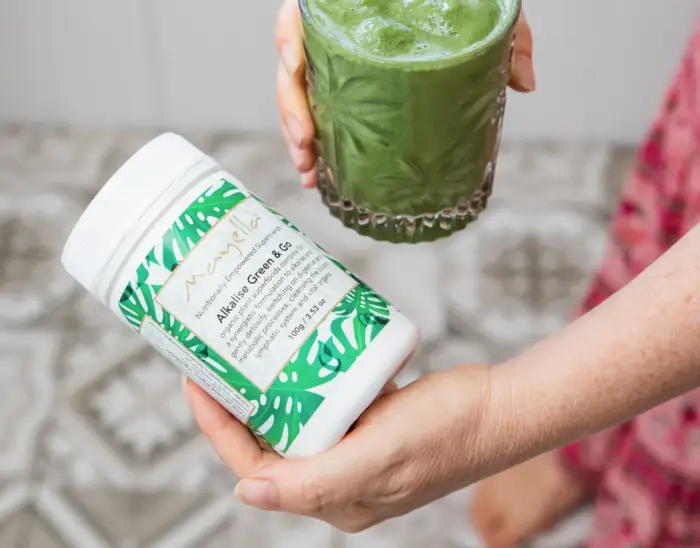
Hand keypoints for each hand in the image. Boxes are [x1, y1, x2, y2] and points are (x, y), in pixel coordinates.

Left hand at [185, 364, 494, 531]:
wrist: (501, 407)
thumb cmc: (448, 431)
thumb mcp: (378, 455)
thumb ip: (315, 481)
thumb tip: (247, 494)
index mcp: (336, 497)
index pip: (256, 465)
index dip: (219, 426)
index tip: (197, 380)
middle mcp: (342, 477)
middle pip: (273, 440)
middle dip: (239, 401)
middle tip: (218, 355)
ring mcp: (359, 449)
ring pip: (300, 416)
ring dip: (274, 384)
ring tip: (251, 345)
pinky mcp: (376, 422)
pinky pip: (331, 398)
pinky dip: (314, 374)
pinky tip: (304, 345)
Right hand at [275, 0, 534, 183]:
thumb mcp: (493, 6)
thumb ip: (510, 37)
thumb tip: (523, 82)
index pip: (302, 6)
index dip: (289, 35)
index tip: (295, 65)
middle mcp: (334, 22)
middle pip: (293, 63)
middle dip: (292, 109)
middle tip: (306, 148)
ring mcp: (337, 53)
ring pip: (300, 92)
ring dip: (298, 134)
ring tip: (310, 173)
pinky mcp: (350, 79)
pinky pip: (321, 106)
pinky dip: (318, 140)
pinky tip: (322, 171)